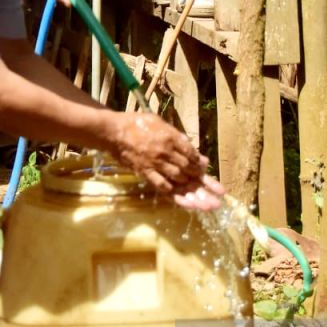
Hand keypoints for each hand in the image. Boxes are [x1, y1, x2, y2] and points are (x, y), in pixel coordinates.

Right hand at [109, 112, 224, 208]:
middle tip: (213, 191)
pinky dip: (173, 193)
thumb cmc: (137, 123)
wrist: (114, 132)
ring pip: (178, 179)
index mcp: (170, 137)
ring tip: (204, 202)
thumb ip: (178, 136)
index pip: (191, 154)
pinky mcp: (145, 173)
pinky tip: (182, 199)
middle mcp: (165, 152)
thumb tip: (193, 149)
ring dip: (192, 190)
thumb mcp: (160, 123)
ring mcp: (155, 164)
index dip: (199, 163)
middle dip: (201, 181)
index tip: (204, 169)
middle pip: (188, 168)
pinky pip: (162, 186)